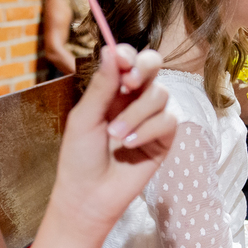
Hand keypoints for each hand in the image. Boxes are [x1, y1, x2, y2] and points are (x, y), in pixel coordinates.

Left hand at [51, 43, 175, 234]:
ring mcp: (150, 118)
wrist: (89, 196)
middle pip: (153, 66)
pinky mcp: (164, 140)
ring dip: (136, 113)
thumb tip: (110, 50)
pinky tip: (130, 145)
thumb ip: (102, 86)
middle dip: (144, 69)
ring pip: (160, 95)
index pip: (127, 60)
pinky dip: (148, 130)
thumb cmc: (79, 158)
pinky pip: (168, 121)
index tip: (121, 60)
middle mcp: (133, 99)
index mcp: (112, 90)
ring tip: (116, 135)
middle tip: (129, 83)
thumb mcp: (85, 118)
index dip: (128, 55)